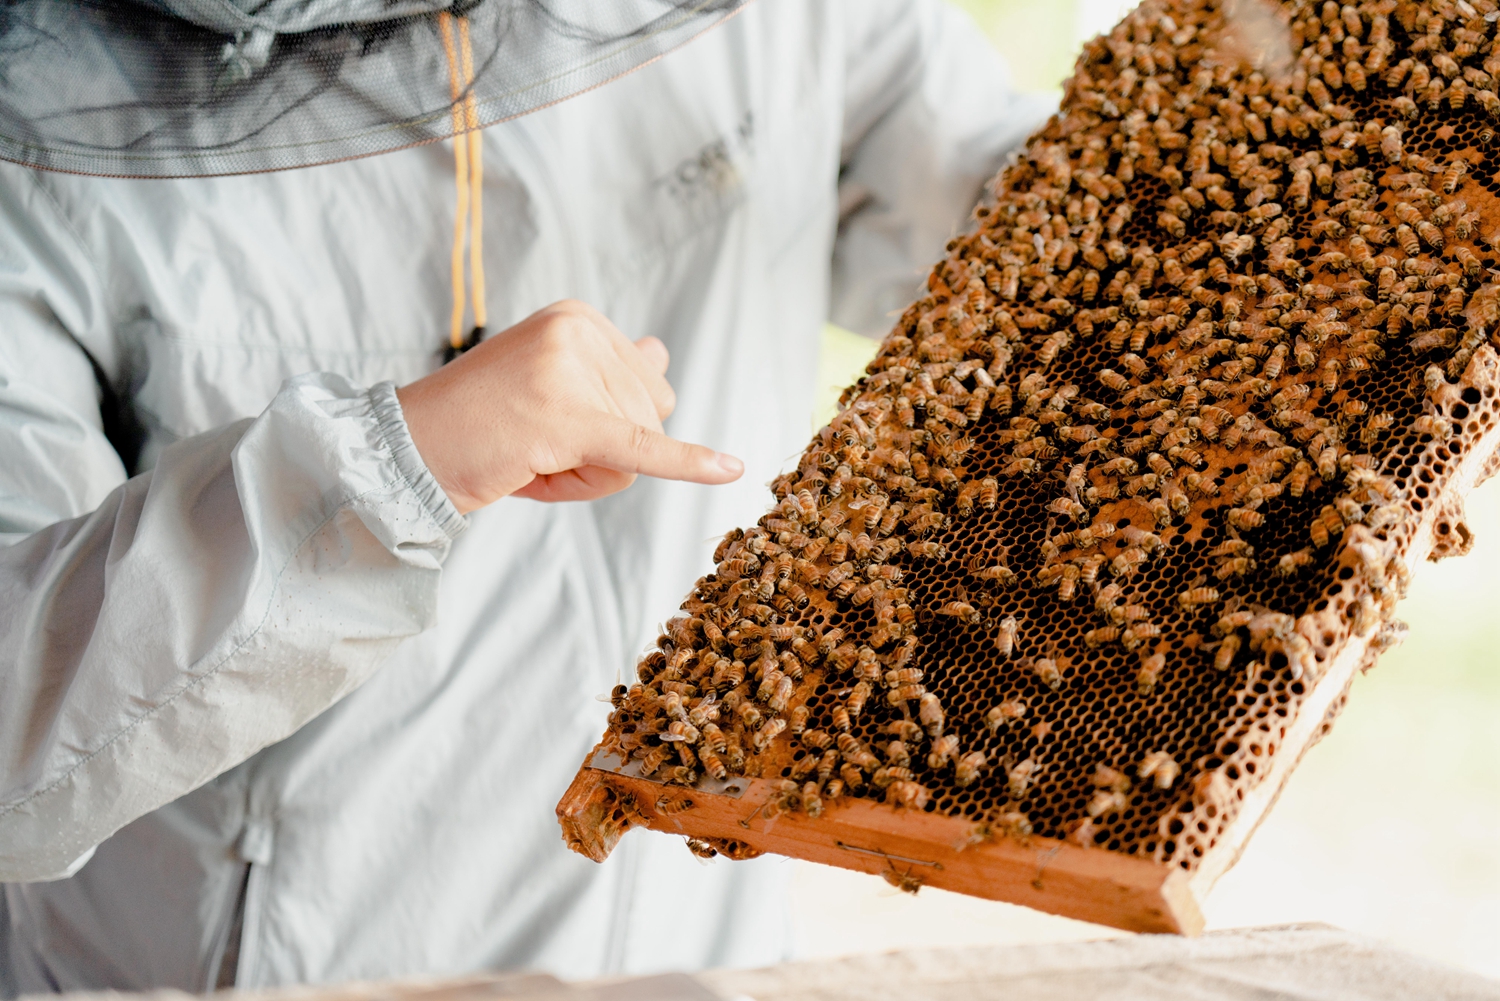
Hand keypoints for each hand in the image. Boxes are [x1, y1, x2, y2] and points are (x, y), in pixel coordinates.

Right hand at [397, 300, 742, 510]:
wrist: (409, 449)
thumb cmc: (480, 423)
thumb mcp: (550, 383)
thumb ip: (611, 368)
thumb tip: (663, 354)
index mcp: (578, 318)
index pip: (646, 388)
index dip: (607, 425)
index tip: (543, 420)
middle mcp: (579, 332)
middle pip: (647, 419)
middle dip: (600, 453)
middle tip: (533, 444)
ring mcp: (573, 372)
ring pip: (635, 452)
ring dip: (585, 474)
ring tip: (528, 456)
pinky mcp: (568, 419)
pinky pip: (641, 450)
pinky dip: (687, 463)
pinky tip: (728, 468)